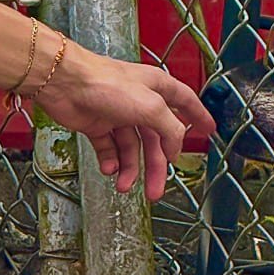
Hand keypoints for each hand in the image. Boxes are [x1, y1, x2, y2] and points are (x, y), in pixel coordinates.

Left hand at [36, 46, 215, 200]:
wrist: (66, 84)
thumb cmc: (108, 84)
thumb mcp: (150, 107)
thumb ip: (169, 128)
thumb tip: (175, 148)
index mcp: (157, 88)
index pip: (184, 102)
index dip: (197, 116)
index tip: (208, 131)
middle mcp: (139, 100)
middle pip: (156, 138)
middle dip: (157, 166)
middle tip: (156, 190)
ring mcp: (117, 113)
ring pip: (131, 148)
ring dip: (130, 169)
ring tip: (124, 186)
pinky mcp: (97, 123)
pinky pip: (110, 149)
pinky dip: (111, 161)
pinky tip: (109, 168)